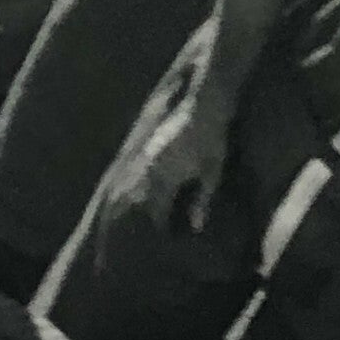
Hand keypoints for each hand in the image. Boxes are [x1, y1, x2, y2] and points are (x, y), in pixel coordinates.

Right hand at [139, 96, 229, 231]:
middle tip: (139, 229)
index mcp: (167, 178)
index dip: (158, 225)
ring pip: (127, 185)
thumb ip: (202, 200)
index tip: (163, 235)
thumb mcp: (212, 172)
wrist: (202, 105)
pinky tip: (131, 189)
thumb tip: (195, 227)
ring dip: (127, 200)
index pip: (156, 210)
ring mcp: (143, 156)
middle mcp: (150, 169)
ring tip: (126, 213)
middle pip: (133, 200)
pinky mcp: (143, 146)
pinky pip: (129, 170)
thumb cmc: (211, 140)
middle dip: (134, 216)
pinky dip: (129, 183)